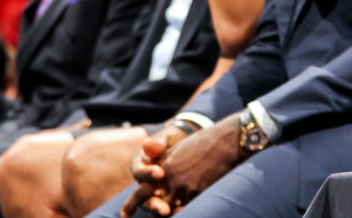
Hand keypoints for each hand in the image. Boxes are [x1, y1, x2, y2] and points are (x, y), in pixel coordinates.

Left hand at [122, 114, 243, 216]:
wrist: (226, 141)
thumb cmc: (203, 142)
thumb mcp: (177, 150)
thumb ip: (162, 163)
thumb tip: (151, 175)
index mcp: (163, 168)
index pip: (142, 191)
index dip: (131, 204)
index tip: (124, 215)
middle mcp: (171, 179)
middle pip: (156, 206)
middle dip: (156, 211)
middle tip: (158, 212)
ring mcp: (185, 188)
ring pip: (172, 210)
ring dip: (172, 210)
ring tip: (171, 208)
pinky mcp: (199, 192)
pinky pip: (189, 207)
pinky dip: (188, 207)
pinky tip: (192, 202)